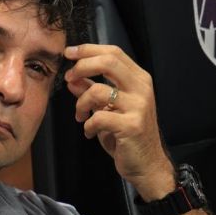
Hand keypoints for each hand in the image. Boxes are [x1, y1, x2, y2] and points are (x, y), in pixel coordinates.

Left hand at [64, 44, 174, 197]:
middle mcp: (142, 89)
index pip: (113, 52)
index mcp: (138, 79)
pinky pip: (99, 117)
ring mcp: (138, 106)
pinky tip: (90, 132)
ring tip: (80, 115)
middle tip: (69, 78)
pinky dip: (88, 125)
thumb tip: (72, 79)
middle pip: (108, 62)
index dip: (88, 49)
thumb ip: (92, 91)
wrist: (146, 165)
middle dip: (82, 67)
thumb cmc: (128, 136)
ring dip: (81, 103)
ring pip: (98, 91)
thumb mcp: (108, 109)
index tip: (69, 53)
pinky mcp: (131, 126)